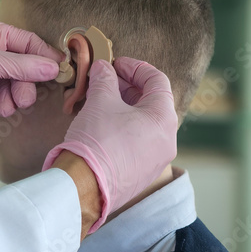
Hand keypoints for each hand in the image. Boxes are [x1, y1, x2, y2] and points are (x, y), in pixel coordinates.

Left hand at [0, 19, 61, 133]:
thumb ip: (21, 66)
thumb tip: (54, 68)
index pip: (28, 42)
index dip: (45, 57)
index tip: (60, 71)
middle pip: (25, 68)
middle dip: (22, 87)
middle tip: (22, 101)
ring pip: (15, 87)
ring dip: (8, 100)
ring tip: (0, 108)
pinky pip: (2, 99)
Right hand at [45, 58, 177, 232]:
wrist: (83, 186)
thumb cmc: (96, 141)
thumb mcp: (100, 100)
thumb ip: (104, 78)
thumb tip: (103, 68)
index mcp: (163, 119)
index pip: (157, 80)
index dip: (135, 67)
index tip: (116, 64)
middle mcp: (167, 141)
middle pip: (152, 103)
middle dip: (127, 88)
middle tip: (106, 82)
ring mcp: (155, 160)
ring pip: (144, 125)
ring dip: (124, 109)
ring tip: (100, 103)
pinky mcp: (141, 175)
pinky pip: (137, 144)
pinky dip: (123, 129)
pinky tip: (102, 127)